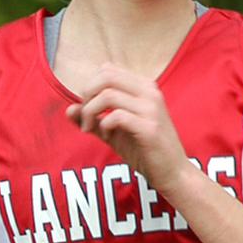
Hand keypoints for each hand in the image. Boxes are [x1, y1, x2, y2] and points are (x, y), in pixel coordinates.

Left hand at [66, 63, 191, 192]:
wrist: (173, 172)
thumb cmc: (144, 150)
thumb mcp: (113, 131)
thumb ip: (92, 118)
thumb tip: (69, 109)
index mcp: (143, 86)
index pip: (107, 69)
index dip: (90, 86)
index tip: (87, 109)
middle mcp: (150, 91)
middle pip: (106, 76)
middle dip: (87, 95)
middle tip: (85, 117)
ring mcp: (151, 108)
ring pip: (108, 95)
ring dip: (91, 112)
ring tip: (91, 129)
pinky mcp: (150, 127)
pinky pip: (117, 116)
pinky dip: (104, 125)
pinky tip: (107, 136)